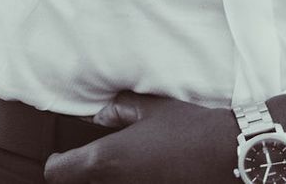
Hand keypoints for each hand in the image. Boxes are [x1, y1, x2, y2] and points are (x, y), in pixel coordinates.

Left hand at [45, 94, 285, 183]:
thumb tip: (101, 116)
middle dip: (82, 175)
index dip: (57, 163)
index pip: (58, 172)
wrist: (228, 154)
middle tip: (90, 163)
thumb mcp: (153, 109)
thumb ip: (121, 110)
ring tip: (121, 168)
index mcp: (106, 160)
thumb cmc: (189, 127)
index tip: (62, 157)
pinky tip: (143, 174)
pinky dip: (130, 182)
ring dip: (106, 180)